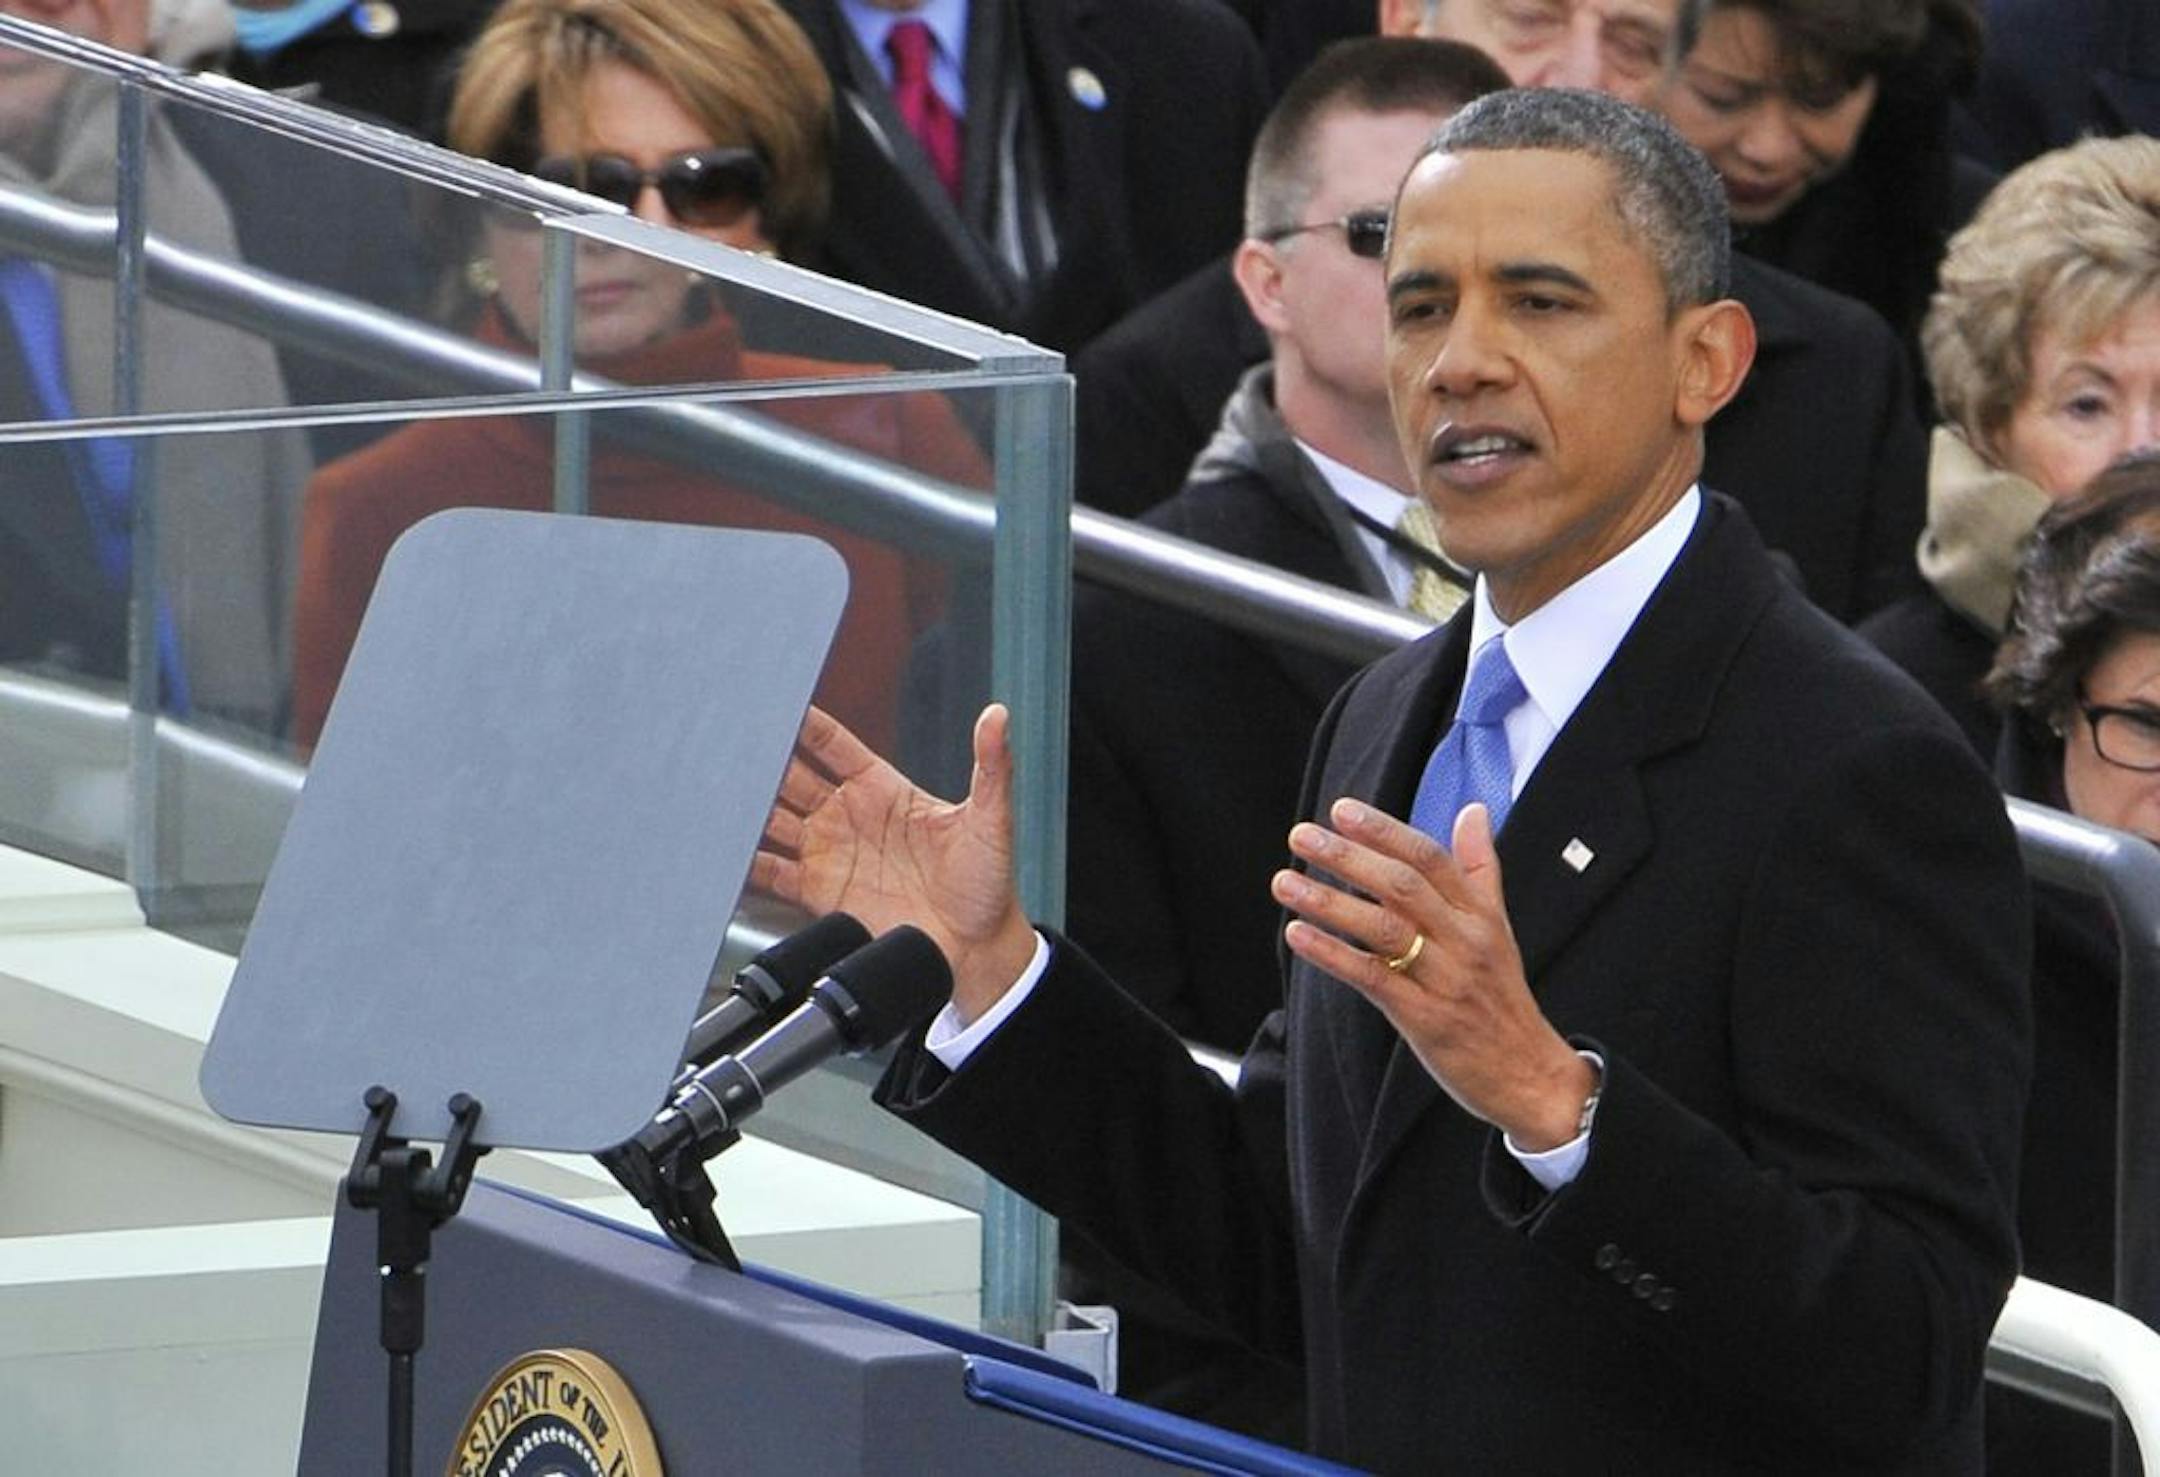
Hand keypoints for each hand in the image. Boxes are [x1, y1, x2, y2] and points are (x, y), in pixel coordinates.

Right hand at [752, 703, 1036, 1020]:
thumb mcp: (991, 819)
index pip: (832, 744)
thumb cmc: (987, 882)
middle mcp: (847, 815)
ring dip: (747, 806)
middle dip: (762, 758)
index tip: (778, 701)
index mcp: (881, 788)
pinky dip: (745, 862)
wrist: (975, 949)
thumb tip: (998, 716)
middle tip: (734, 741)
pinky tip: (726, 851)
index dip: (805, 723)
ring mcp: (829, 853)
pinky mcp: (819, 892)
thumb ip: (992, 766)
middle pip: (791, 776)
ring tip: (716, 790)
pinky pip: (771, 872)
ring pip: (773, 819)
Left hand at [1271, 799, 1593, 1149]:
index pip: (1430, 859)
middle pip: (1402, 886)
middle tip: (1302, 835)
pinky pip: (1374, 979)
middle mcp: (1464, 940)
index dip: (1385, 831)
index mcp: (1480, 914)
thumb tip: (1473, 810)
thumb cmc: (1503, 997)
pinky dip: (1333, 955)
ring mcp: (1445, 980)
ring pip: (1384, 929)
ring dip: (1329, 902)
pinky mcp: (1426, 1019)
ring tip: (1285, 882)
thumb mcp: (1499, 927)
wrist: (1530, 1074)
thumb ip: (1481, 868)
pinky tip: (1298, 934)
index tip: (1342, 810)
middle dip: (1349, 856)